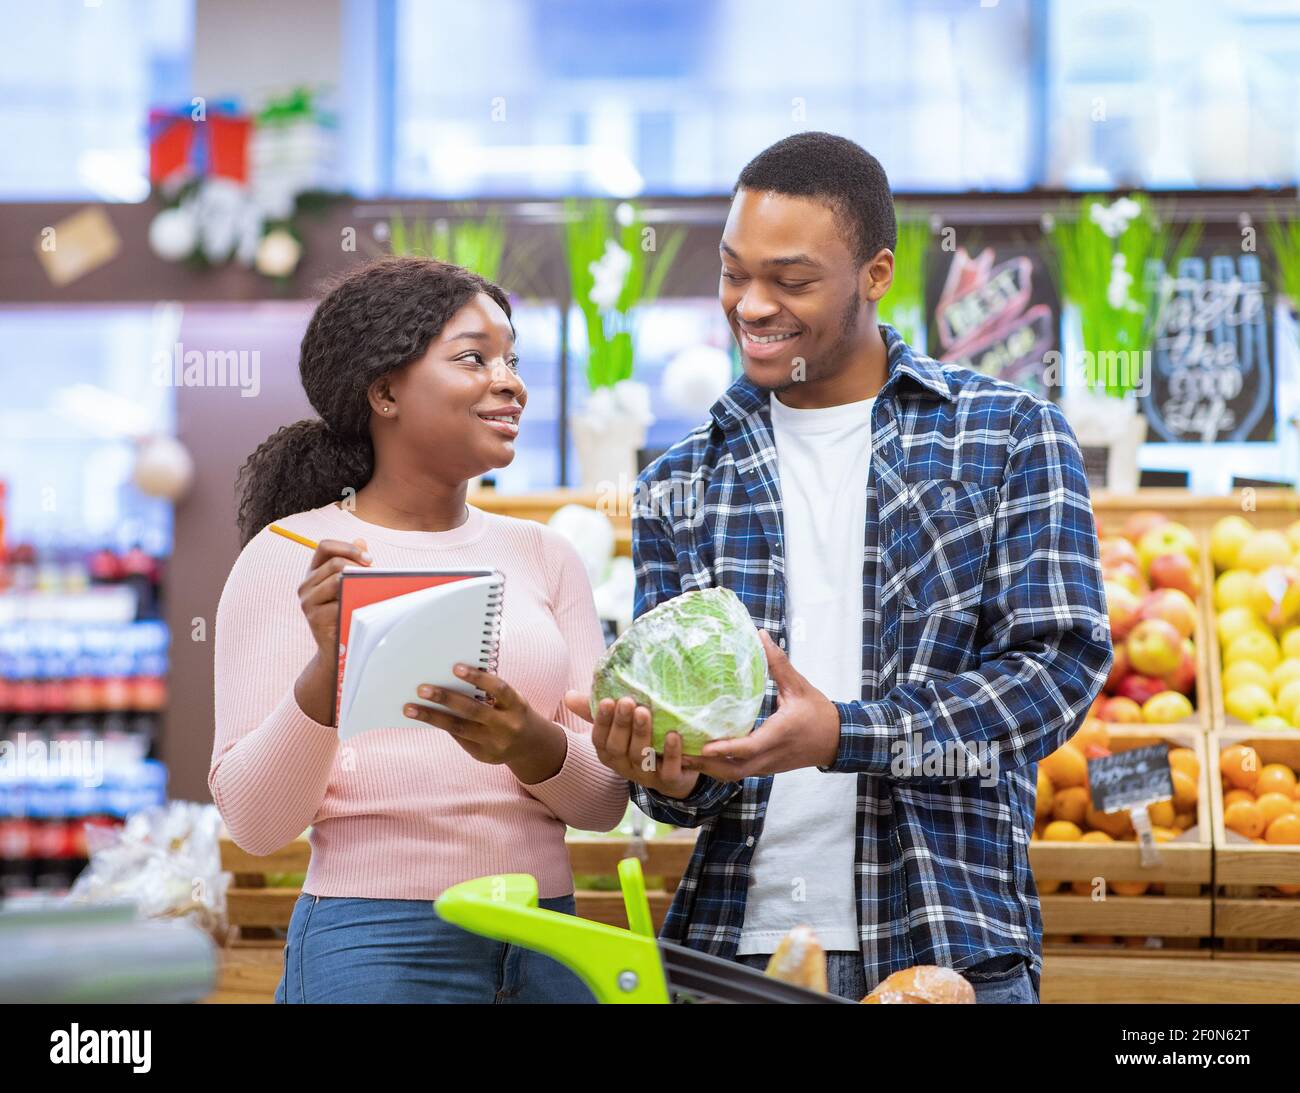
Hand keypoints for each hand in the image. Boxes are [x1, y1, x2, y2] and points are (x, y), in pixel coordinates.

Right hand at [297, 537, 370, 661]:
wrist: (337, 647)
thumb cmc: (347, 611)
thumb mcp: (350, 585)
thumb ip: (353, 563)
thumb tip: (360, 539)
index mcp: (313, 572)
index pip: (325, 546)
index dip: (348, 547)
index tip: (369, 559)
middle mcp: (305, 584)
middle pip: (334, 563)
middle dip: (358, 567)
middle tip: (375, 577)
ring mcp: (307, 601)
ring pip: (336, 581)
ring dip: (358, 584)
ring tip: (371, 592)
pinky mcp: (314, 617)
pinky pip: (339, 603)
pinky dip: (355, 603)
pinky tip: (364, 609)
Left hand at [404, 664, 565, 783]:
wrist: (530, 745)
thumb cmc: (512, 711)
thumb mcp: (510, 699)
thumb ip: (488, 691)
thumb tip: (449, 679)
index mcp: (517, 706)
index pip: (498, 689)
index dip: (478, 678)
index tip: (455, 668)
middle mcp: (508, 726)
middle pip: (472, 711)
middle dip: (445, 698)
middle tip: (421, 688)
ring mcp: (495, 744)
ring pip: (459, 728)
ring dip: (432, 717)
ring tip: (410, 708)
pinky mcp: (484, 756)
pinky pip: (459, 738)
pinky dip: (443, 726)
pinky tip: (427, 718)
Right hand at [563, 691, 699, 799]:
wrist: (678, 774)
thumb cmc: (642, 742)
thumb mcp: (621, 727)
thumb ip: (598, 712)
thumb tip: (569, 695)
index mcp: (610, 753)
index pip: (600, 740)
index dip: (602, 722)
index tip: (607, 701)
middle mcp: (625, 767)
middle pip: (618, 748)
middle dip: (622, 725)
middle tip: (628, 702)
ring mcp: (647, 776)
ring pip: (641, 758)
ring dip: (642, 734)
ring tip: (645, 712)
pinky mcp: (670, 781)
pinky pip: (669, 772)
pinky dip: (672, 753)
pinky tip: (674, 735)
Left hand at [686, 630, 840, 781]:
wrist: (837, 741)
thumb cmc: (818, 713)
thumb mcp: (799, 686)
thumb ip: (778, 663)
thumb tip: (760, 635)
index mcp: (778, 735)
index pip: (748, 748)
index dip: (725, 748)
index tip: (704, 746)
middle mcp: (770, 755)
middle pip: (733, 771)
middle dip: (706, 765)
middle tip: (680, 753)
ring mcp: (767, 766)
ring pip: (733, 775)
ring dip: (709, 769)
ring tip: (683, 756)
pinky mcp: (765, 768)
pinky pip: (738, 772)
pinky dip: (719, 767)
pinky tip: (703, 755)